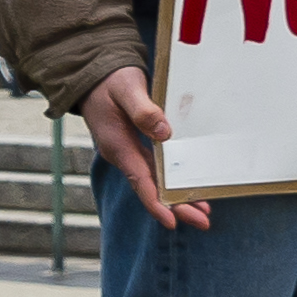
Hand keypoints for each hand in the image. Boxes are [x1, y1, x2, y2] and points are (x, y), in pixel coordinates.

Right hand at [81, 62, 208, 230]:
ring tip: (203, 211)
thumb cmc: (110, 79)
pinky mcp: (134, 146)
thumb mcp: (126, 88)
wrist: (93, 74)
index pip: (138, 180)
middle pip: (149, 187)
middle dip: (175, 206)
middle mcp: (122, 153)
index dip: (156, 202)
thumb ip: (143, 109)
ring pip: (154, 181)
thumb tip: (163, 133)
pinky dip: (171, 181)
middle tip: (203, 221)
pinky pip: (154, 170)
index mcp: (117, 144)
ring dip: (176, 197)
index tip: (171, 221)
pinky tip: (187, 187)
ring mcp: (128, 151)